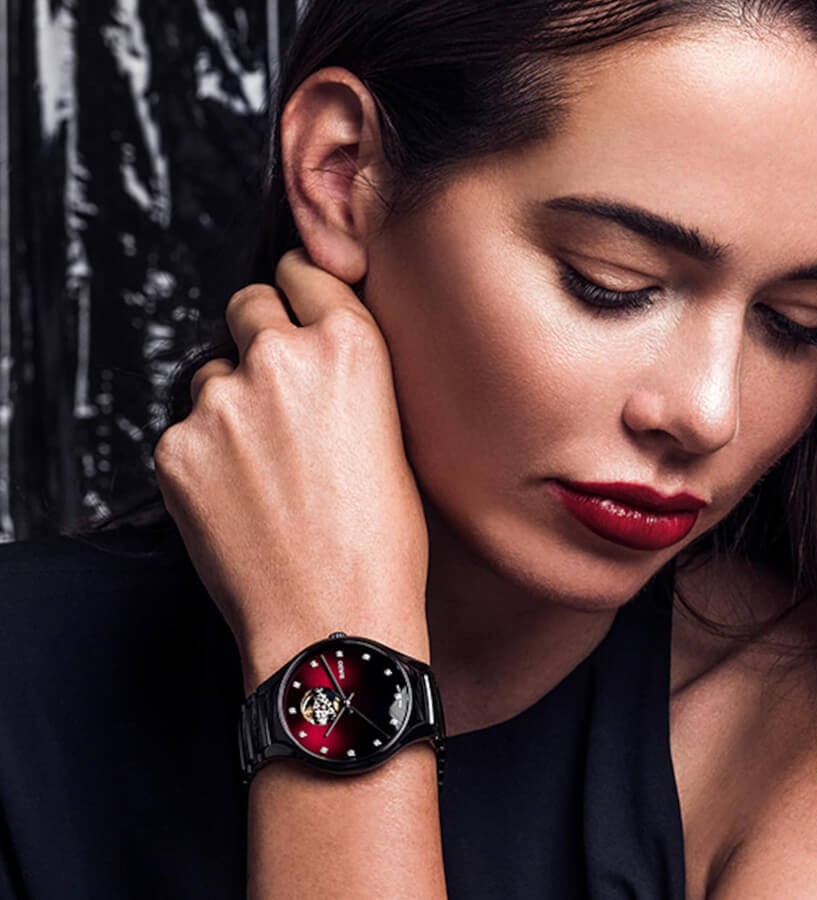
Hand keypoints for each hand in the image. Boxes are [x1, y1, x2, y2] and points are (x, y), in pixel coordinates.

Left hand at [153, 250, 430, 691]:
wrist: (332, 621)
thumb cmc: (380, 542)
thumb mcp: (392, 438)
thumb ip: (347, 378)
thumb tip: (310, 353)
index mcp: (349, 348)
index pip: (303, 274)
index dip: (297, 288)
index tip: (292, 299)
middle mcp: (279, 358)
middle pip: (247, 305)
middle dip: (258, 333)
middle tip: (275, 386)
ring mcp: (220, 403)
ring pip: (211, 373)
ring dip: (231, 400)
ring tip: (261, 465)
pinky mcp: (175, 448)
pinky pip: (185, 429)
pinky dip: (204, 452)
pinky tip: (237, 496)